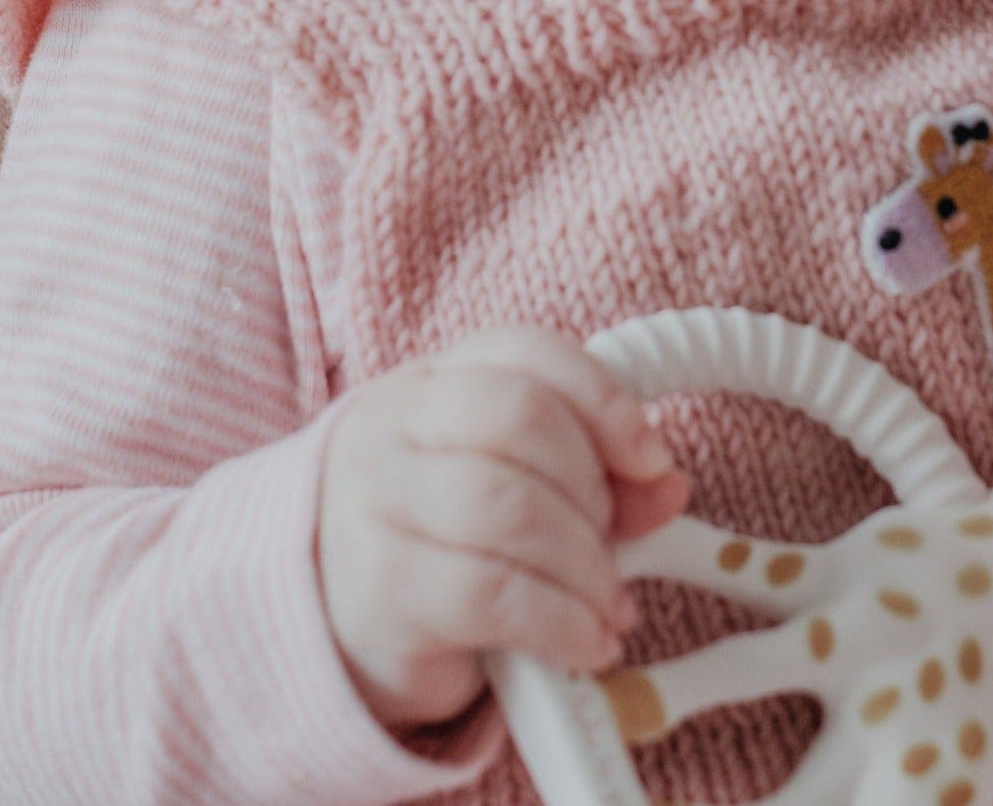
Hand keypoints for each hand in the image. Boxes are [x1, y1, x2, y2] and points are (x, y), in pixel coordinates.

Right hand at [317, 328, 689, 734]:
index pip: (525, 351)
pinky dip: (560, 621)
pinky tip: (586, 641)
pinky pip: (490, 594)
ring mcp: (377, 506)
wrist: (325, 625)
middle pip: (518, 417)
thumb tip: (668, 486)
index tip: (651, 458)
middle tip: (615, 539)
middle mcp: (395, 428)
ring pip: (507, 506)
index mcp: (434, 381)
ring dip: (585, 563)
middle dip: (591, 484)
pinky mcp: (380, 593)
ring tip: (609, 602)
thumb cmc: (436, 540)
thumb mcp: (513, 486)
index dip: (602, 398)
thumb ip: (596, 475)